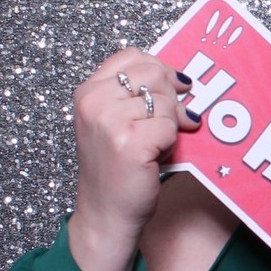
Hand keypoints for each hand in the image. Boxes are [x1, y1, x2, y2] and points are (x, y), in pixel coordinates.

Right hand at [68, 49, 199, 270]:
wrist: (106, 214)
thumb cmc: (115, 170)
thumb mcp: (114, 122)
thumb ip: (135, 95)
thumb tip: (182, 79)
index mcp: (88, 92)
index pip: (133, 56)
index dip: (160, 70)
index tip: (172, 87)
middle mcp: (94, 102)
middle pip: (154, 74)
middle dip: (170, 98)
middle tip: (165, 124)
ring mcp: (110, 121)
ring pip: (165, 102)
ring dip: (169, 125)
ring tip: (153, 145)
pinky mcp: (129, 142)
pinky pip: (170, 126)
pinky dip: (171, 143)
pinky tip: (156, 156)